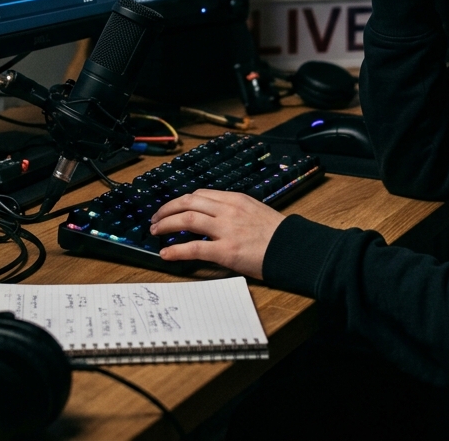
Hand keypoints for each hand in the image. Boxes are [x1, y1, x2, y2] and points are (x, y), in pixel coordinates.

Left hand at [149, 190, 284, 278]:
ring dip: (166, 224)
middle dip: (167, 209)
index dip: (181, 201)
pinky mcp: (226, 251)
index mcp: (235, 199)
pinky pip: (194, 248)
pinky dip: (176, 249)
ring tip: (155, 231)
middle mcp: (228, 210)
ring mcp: (226, 230)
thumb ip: (235, 210)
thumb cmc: (277, 233)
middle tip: (156, 218)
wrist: (293, 248)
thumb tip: (216, 216)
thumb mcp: (255, 211)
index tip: (173, 208)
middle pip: (188, 202)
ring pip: (187, 219)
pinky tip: (166, 253)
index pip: (200, 194)